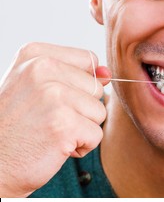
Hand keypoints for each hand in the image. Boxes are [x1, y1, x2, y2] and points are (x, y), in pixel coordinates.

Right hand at [0, 42, 110, 196]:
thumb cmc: (17, 126)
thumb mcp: (37, 87)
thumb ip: (75, 74)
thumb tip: (107, 73)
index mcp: (35, 55)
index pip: (89, 59)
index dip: (81, 84)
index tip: (53, 98)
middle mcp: (43, 69)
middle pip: (97, 88)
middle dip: (81, 109)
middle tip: (48, 119)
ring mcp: (54, 96)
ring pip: (99, 111)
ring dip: (82, 128)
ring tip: (51, 132)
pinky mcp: (64, 124)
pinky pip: (96, 135)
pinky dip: (81, 146)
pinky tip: (56, 147)